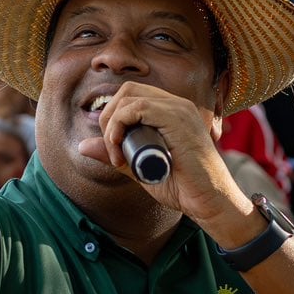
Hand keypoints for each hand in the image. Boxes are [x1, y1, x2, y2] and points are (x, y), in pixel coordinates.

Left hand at [88, 82, 244, 230]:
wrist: (211, 202)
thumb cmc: (184, 188)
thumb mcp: (139, 169)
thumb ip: (115, 156)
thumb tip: (82, 145)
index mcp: (170, 111)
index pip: (131, 95)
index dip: (112, 118)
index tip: (112, 151)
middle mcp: (176, 104)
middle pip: (127, 91)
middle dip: (108, 117)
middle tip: (111, 150)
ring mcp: (179, 109)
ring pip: (129, 97)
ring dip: (112, 125)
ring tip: (116, 155)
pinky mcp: (178, 119)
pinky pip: (139, 107)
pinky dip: (120, 126)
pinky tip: (120, 149)